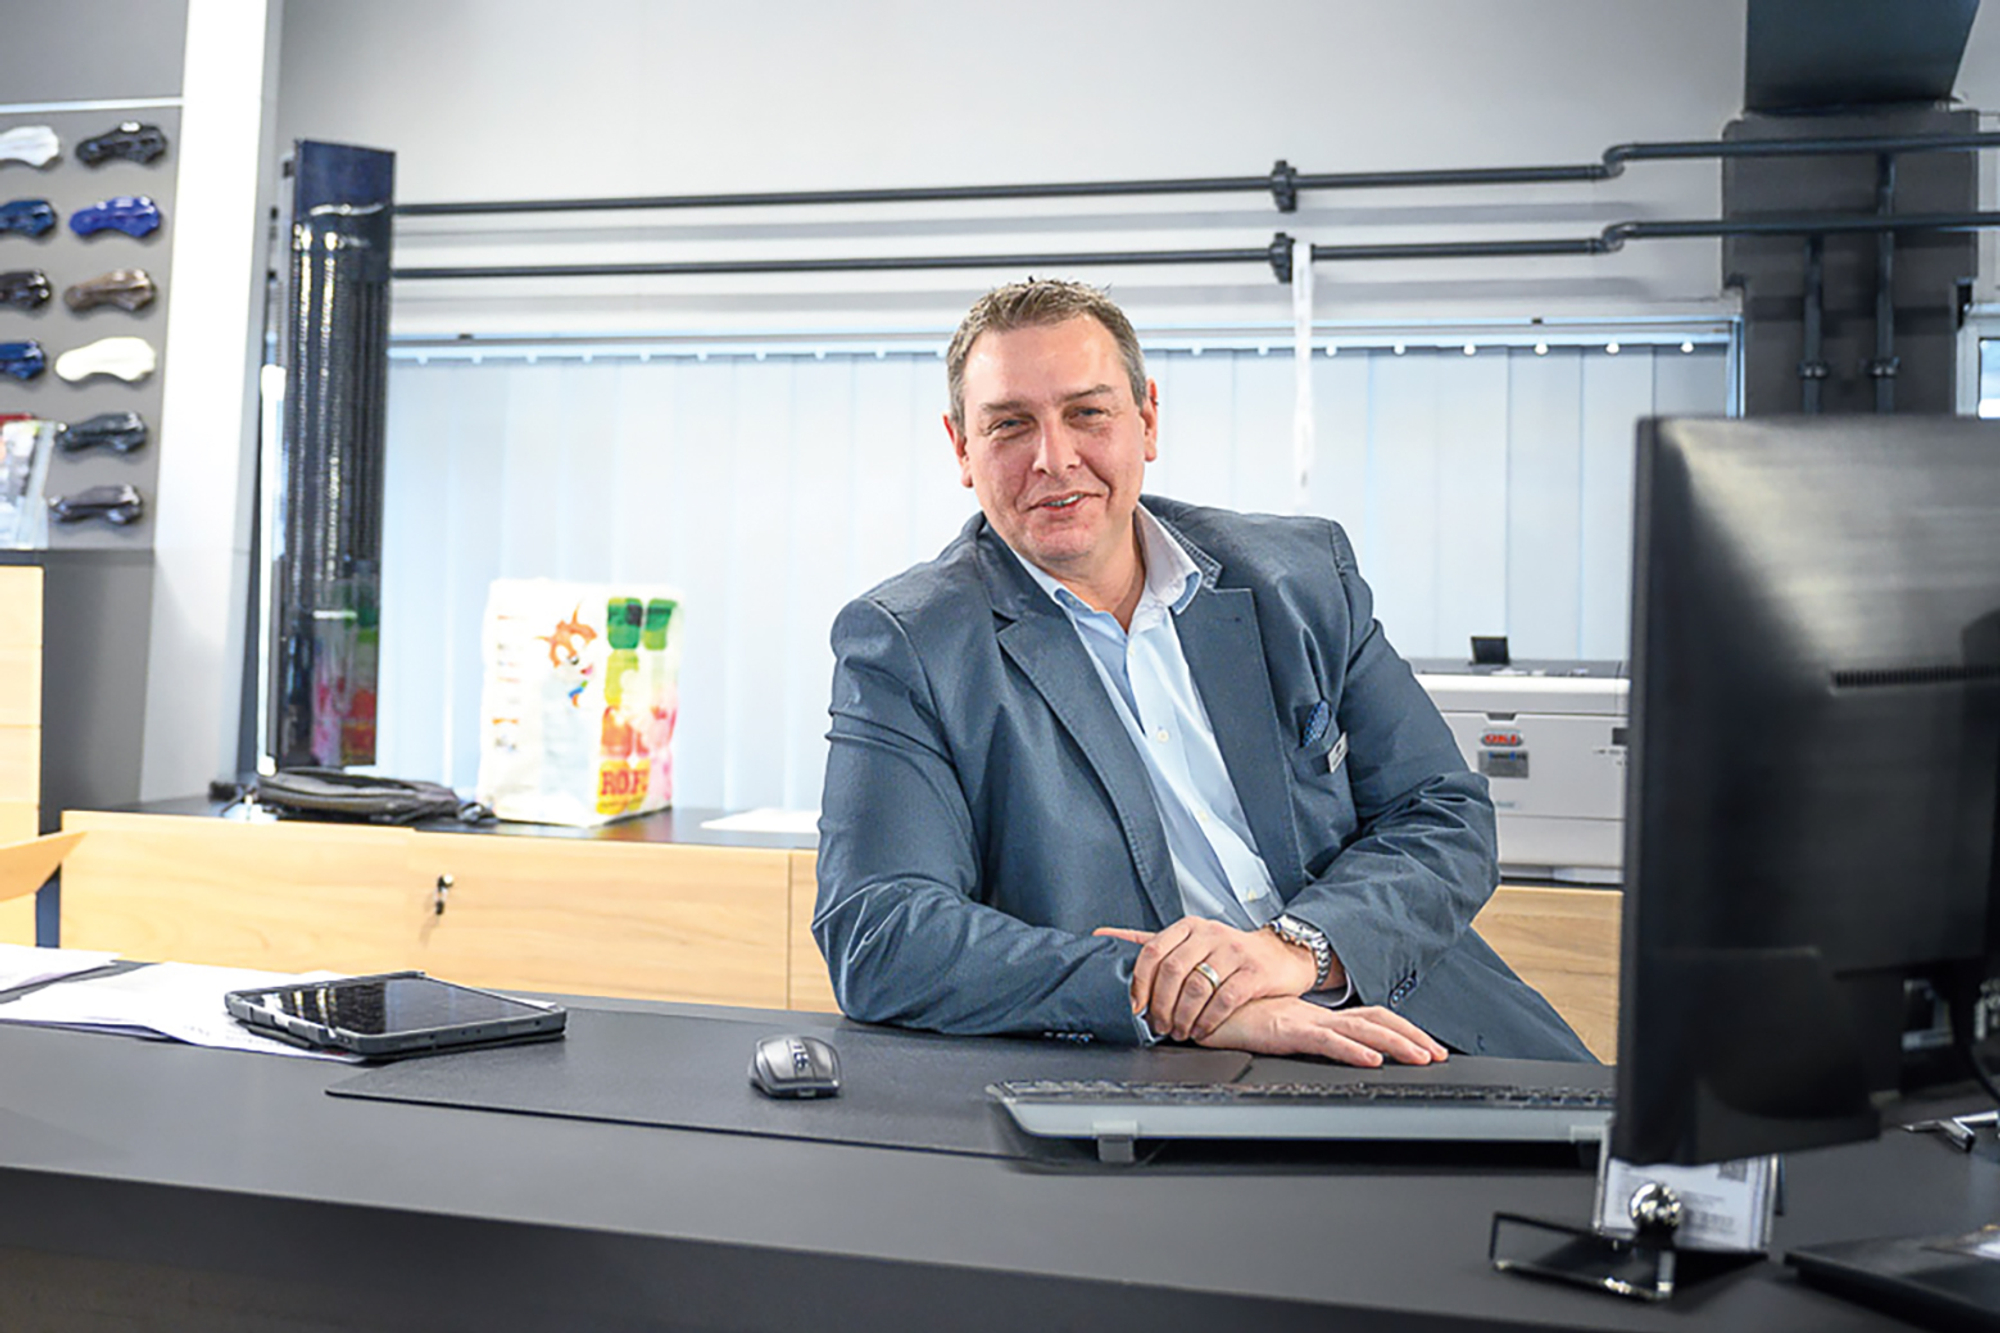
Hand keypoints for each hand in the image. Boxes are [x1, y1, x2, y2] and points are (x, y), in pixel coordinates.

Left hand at [1093, 915, 1322, 1041]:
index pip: (1153, 951)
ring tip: (1179, 1031)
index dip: (1139, 983)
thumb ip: (1147, 941)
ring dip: (1182, 1016)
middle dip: (1160, 1005)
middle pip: (1172, 972)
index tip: (1135, 1006)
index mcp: (1189, 928)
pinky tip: (1201, 1029)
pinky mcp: (1253, 972)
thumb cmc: (1228, 952)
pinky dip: (1208, 1019)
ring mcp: (1233, 952)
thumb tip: (1101, 935)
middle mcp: (1210, 935)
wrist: (1281, 954)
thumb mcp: (1189, 941)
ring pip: (1197, 987)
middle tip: (1158, 1025)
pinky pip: (1224, 999)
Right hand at [1195, 996, 1448, 1066]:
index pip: (1367, 1019)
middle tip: (1438, 1054)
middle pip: (1375, 1020)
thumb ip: (1286, 1036)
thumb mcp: (1267, 1030)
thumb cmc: (1228, 1017)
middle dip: (1410, 1036)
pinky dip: (1353, 1051)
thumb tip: (1307, 1049)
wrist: (1198, 1001)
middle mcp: (1316, 1015)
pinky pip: (1327, 1041)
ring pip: (1361, 1030)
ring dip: (1395, 1043)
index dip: (1398, 1030)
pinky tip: (1372, 1061)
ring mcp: (1304, 1020)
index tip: (1423, 1046)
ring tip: (1423, 1058)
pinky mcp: (1286, 1029)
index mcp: (1315, 1016)